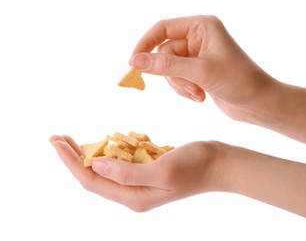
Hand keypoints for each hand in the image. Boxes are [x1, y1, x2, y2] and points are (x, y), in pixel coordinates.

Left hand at [49, 135, 230, 210]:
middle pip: (94, 176)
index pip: (91, 181)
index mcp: (134, 196)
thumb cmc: (196, 166)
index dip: (71, 162)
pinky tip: (103, 140)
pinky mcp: (147, 170)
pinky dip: (108, 150)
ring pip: (105, 169)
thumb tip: (95, 164)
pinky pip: (121, 162)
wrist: (220, 164)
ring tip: (71, 138)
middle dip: (73, 157)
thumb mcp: (162, 170)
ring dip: (87, 152)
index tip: (56, 142)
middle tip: (56, 137)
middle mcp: (133, 193)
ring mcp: (140, 182)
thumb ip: (127, 172)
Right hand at [130, 15, 277, 121]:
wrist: (258, 103)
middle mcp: (198, 37)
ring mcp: (197, 55)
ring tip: (198, 93)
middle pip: (165, 53)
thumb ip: (166, 66)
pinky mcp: (198, 71)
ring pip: (169, 69)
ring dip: (180, 85)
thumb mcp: (200, 72)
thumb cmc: (238, 81)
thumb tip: (136, 62)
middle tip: (189, 87)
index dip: (145, 44)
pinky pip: (177, 79)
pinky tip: (201, 97)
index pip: (162, 29)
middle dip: (173, 75)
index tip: (133, 64)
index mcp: (201, 26)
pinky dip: (185, 90)